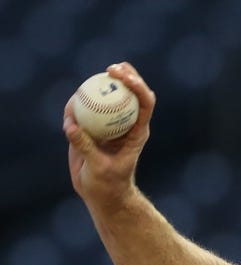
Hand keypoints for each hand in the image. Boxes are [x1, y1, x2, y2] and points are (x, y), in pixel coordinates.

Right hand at [63, 62, 154, 208]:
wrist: (101, 195)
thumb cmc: (109, 185)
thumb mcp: (99, 167)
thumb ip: (87, 146)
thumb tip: (72, 125)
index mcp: (137, 131)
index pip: (145, 102)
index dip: (137, 85)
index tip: (122, 77)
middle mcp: (126, 124)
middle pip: (130, 93)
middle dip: (124, 75)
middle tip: (109, 70)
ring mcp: (109, 125)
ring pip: (107, 99)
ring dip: (99, 86)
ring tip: (87, 84)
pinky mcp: (92, 130)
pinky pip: (85, 112)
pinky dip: (79, 106)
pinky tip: (72, 103)